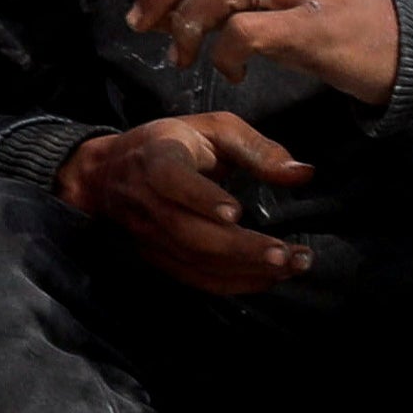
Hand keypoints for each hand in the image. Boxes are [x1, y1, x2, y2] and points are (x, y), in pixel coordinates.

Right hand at [59, 110, 314, 295]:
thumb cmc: (172, 143)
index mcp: (157, 159)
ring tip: (290, 266)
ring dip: (245, 269)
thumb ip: (257, 149)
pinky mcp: (157, 257)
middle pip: (189, 232)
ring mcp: (149, 235)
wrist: (109, 173)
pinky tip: (268, 279)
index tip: (235, 212)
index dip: (201, 198)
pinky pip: (195, 278)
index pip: (171, 180)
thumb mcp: (213, 129)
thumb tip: (303, 173)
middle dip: (241, 248)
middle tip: (286, 255)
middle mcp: (147, 201)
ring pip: (194, 260)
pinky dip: (234, 283)